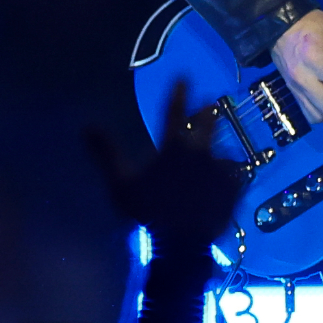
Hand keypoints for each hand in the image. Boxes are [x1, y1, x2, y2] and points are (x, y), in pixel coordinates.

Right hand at [86, 79, 241, 248]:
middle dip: (207, 112)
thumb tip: (87, 125)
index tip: (184, 78)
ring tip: (223, 148)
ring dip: (220, 147)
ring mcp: (220, 172)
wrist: (181, 245)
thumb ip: (106, 152)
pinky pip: (235, 178)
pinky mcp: (232, 191)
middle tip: (210, 102)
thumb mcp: (121, 182)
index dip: (178, 94)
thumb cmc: (148, 212)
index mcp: (174, 147)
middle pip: (207, 125)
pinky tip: (234, 179)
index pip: (175, 113)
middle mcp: (201, 152)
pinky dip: (232, 176)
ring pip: (223, 152)